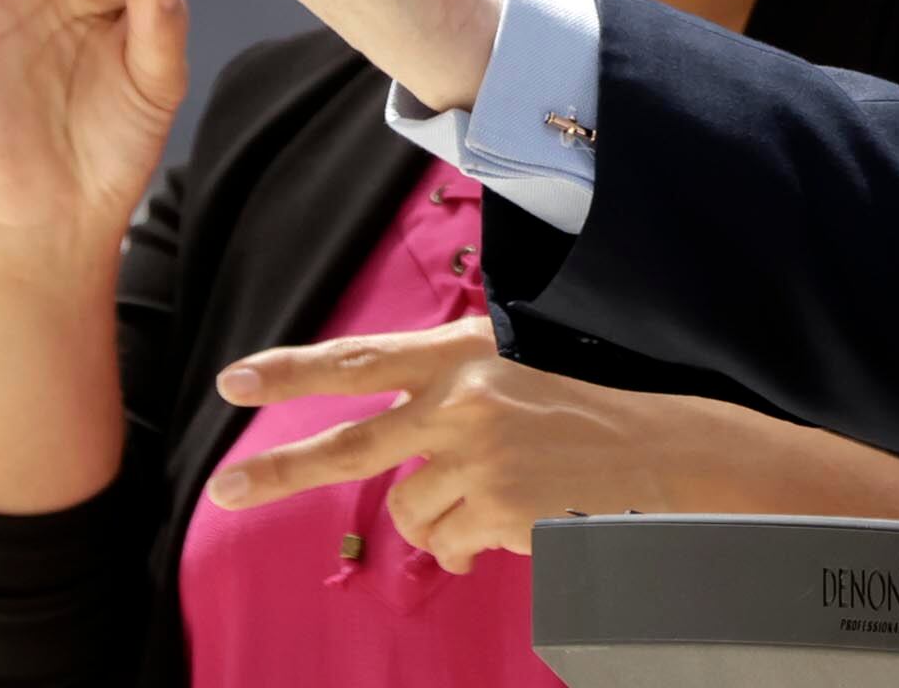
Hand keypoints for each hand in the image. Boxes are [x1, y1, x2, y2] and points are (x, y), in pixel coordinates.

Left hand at [204, 318, 898, 568]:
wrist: (672, 449)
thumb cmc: (595, 409)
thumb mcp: (519, 375)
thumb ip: (451, 399)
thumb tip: (398, 457)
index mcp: (466, 353)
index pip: (365, 358)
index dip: (295, 370)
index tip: (235, 379)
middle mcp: (463, 398)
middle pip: (352, 444)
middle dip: (282, 470)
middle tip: (226, 490)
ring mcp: (477, 455)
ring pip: (411, 514)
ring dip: (443, 520)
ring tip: (501, 500)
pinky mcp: (495, 507)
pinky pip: (451, 546)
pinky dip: (475, 546)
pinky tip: (520, 522)